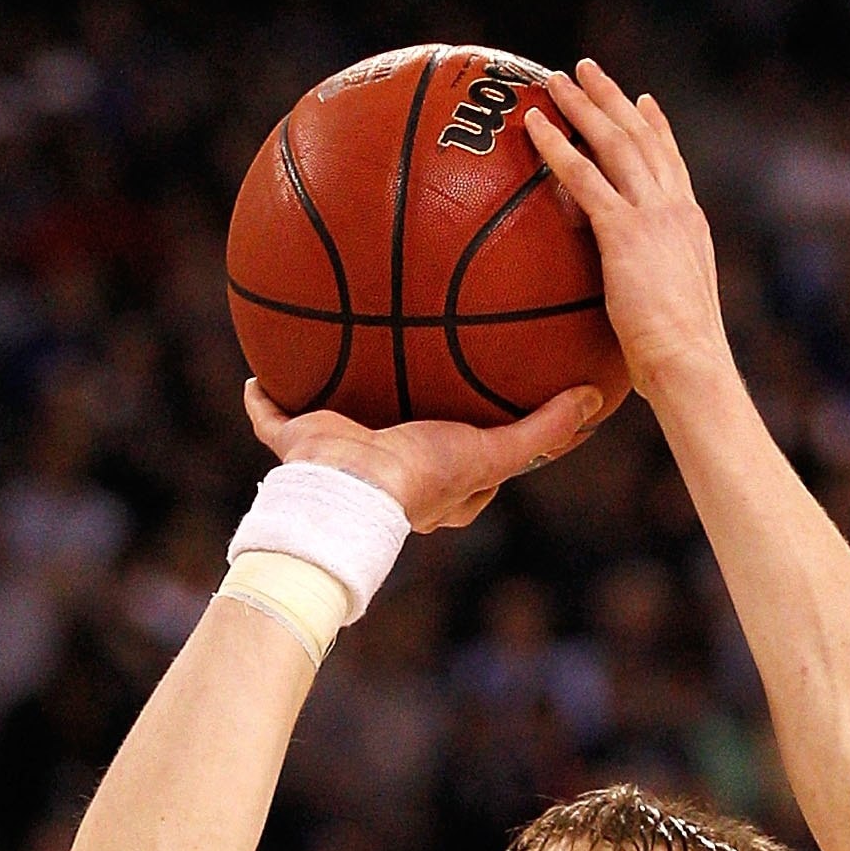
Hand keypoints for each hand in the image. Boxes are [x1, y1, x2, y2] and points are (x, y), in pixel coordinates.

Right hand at [241, 377, 609, 530]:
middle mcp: (387, 473)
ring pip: (339, 424)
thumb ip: (542, 430)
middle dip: (409, 412)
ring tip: (338, 358)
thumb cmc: (423, 478)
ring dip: (338, 399)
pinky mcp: (298, 447)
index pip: (466, 461)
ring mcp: (338, 460)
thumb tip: (594, 399)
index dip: (481, 436)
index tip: (490, 405)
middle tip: (418, 374)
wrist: (352, 492)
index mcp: (433, 484)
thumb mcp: (492, 451)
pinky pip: (273, 421)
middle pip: (401, 436)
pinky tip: (255, 376)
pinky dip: (263, 403)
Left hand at [523, 62, 731, 410]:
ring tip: (554, 79)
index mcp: (691, 227)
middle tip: (585, 70)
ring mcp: (654, 216)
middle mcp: (676, 209)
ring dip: (583, 105)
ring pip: (615, 142)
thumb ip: (653, 300)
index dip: (657, 129)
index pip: (672, 165)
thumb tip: (635, 321)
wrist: (692, 367)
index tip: (644, 102)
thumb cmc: (681, 366)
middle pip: (642, 138)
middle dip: (613, 98)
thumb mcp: (672, 321)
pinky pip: (584, 177)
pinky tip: (533, 124)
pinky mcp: (626, 232)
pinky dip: (557, 146)